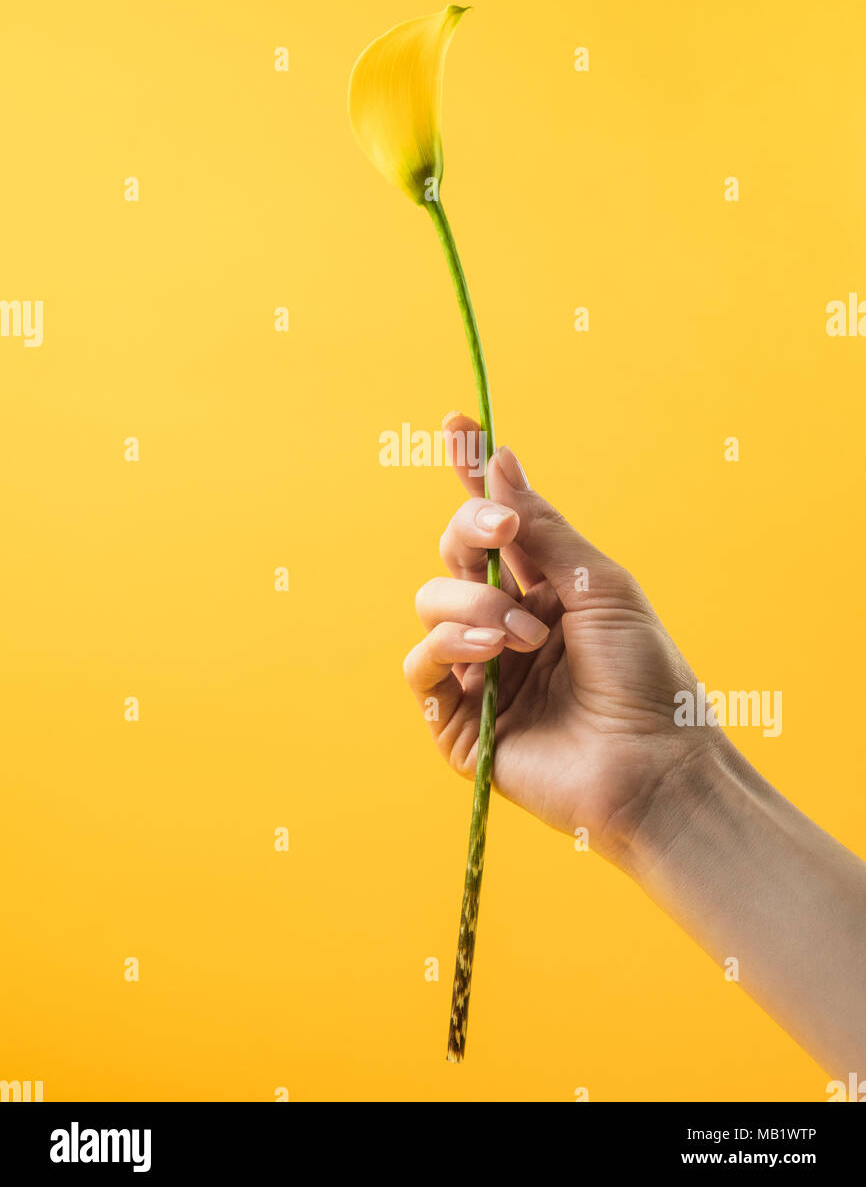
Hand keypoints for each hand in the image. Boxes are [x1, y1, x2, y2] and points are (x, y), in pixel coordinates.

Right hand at [403, 413, 717, 864]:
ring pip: (430, 604)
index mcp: (543, 591)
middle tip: (505, 530)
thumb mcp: (599, 586)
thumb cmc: (647, 678)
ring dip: (472, 604)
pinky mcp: (457, 724)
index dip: (471, 475)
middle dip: (470, 531)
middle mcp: (505, 626)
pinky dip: (449, 646)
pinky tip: (493, 654)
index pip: (493, 525)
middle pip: (454, 555)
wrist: (655, 766)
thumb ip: (543, 529)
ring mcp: (479, 673)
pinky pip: (420, 666)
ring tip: (522, 634)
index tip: (457, 420)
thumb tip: (503, 462)